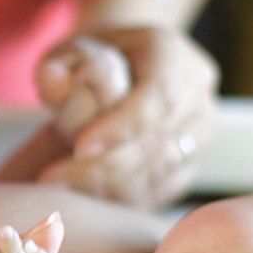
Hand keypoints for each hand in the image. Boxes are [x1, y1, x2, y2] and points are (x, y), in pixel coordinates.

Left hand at [34, 26, 217, 208]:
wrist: (123, 73)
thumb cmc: (90, 60)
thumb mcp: (68, 52)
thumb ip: (58, 66)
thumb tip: (54, 80)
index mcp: (171, 54)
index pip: (158, 95)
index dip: (122, 127)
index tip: (79, 148)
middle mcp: (196, 93)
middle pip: (159, 139)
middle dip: (105, 165)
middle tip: (54, 179)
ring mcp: (199, 134)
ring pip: (161, 172)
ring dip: (108, 187)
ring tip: (61, 190)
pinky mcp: (191, 166)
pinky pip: (160, 192)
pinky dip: (119, 199)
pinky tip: (82, 200)